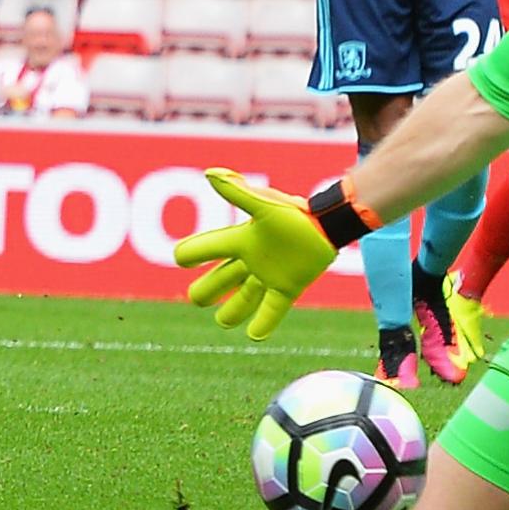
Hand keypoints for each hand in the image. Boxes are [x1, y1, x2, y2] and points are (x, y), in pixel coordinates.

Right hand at [171, 168, 340, 339]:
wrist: (328, 224)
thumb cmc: (294, 212)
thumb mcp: (263, 204)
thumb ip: (236, 192)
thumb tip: (210, 174)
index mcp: (241, 240)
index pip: (209, 247)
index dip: (192, 253)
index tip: (180, 259)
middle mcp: (252, 259)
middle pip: (222, 278)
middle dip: (207, 290)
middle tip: (195, 299)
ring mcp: (270, 275)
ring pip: (245, 296)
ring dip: (233, 311)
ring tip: (223, 322)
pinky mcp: (288, 286)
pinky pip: (273, 308)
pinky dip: (264, 322)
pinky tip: (254, 336)